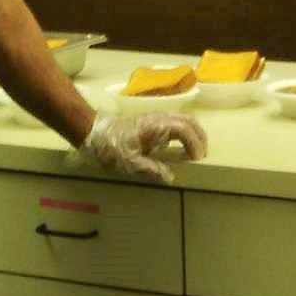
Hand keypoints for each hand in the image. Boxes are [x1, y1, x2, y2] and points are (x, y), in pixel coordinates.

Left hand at [78, 112, 208, 183]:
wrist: (93, 132)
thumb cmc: (110, 147)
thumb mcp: (129, 163)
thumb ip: (151, 170)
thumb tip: (171, 178)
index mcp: (156, 126)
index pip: (184, 129)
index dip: (195, 143)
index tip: (197, 159)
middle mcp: (159, 118)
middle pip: (189, 120)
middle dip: (200, 137)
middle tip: (202, 155)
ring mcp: (156, 118)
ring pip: (183, 119)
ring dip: (194, 133)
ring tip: (196, 152)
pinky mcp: (152, 122)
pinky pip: (175, 123)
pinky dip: (185, 133)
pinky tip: (182, 147)